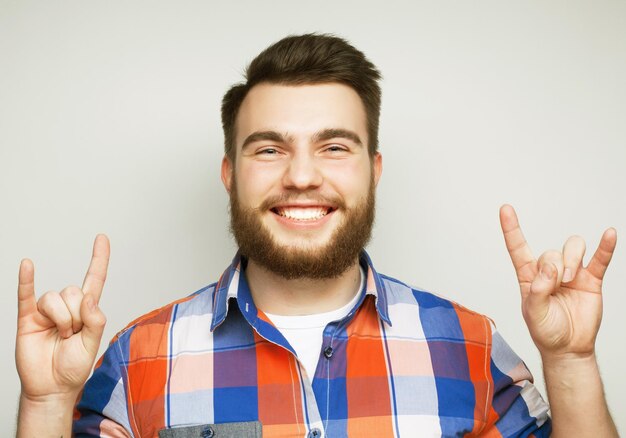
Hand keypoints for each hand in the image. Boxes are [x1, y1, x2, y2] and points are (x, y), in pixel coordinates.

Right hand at [15, 234, 109, 400]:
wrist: (51, 387)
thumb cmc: (73, 366)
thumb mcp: (93, 345)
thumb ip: (96, 320)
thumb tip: (88, 296)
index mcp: (87, 310)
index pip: (95, 278)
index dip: (99, 258)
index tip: (102, 238)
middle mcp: (67, 306)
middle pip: (73, 291)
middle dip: (75, 315)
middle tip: (71, 335)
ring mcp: (46, 311)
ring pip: (54, 297)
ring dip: (60, 319)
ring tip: (59, 336)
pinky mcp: (28, 318)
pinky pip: (25, 294)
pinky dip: (26, 279)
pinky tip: (27, 265)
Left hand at [499, 205, 616, 358]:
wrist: (568, 347)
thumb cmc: (546, 330)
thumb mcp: (533, 313)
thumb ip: (537, 290)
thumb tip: (549, 269)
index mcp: (529, 276)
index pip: (518, 248)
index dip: (512, 229)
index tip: (505, 209)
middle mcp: (549, 271)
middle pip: (552, 251)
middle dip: (555, 267)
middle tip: (557, 286)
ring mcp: (572, 273)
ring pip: (573, 248)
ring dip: (572, 260)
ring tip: (570, 280)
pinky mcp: (592, 280)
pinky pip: (600, 258)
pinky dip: (606, 246)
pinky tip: (610, 235)